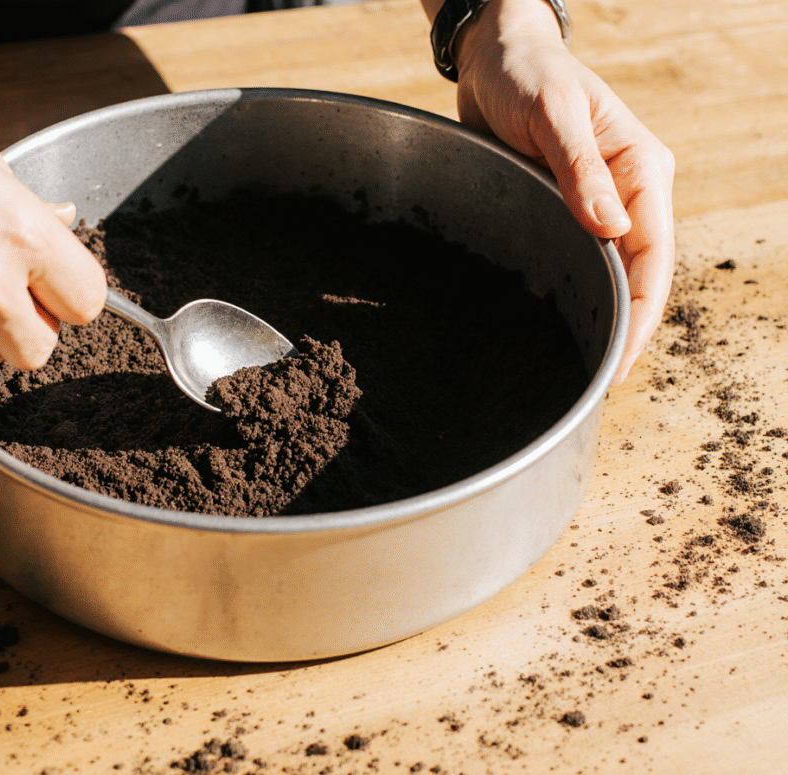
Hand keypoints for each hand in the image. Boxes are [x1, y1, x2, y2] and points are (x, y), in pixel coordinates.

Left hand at [435, 0, 675, 382]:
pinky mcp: (560, 210)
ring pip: (605, 273)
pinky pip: (572, 260)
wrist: (492, 59)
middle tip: (597, 381)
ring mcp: (593, 205)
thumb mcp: (552, 113)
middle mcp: (624, 193)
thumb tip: (611, 230)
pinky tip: (554, 324)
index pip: (652, 256)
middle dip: (622, 327)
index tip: (618, 361)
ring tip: (578, 366)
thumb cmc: (526, 74)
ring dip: (597, 316)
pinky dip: (570, 292)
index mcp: (640, 169)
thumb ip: (580, 169)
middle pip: (635, 275)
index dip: (639, 313)